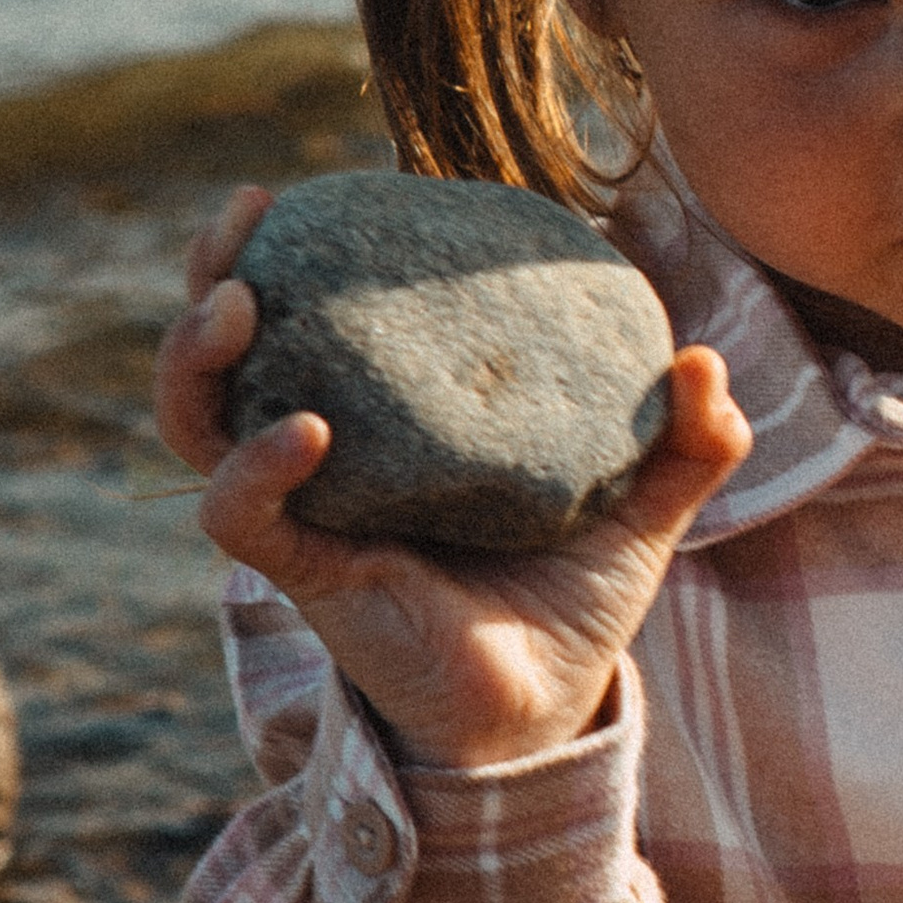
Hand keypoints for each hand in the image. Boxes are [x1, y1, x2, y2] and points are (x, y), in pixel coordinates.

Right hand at [153, 183, 751, 769]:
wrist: (547, 714)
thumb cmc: (570, 603)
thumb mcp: (638, 510)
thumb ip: (683, 443)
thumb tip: (705, 365)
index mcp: (388, 424)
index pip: (308, 320)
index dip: (289, 252)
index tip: (303, 188)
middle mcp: (328, 459)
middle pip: (223, 353)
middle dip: (212, 275)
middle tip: (247, 216)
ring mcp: (307, 513)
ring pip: (197, 423)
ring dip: (197, 356)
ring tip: (237, 300)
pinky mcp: (309, 573)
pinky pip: (242, 515)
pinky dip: (257, 465)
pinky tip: (306, 430)